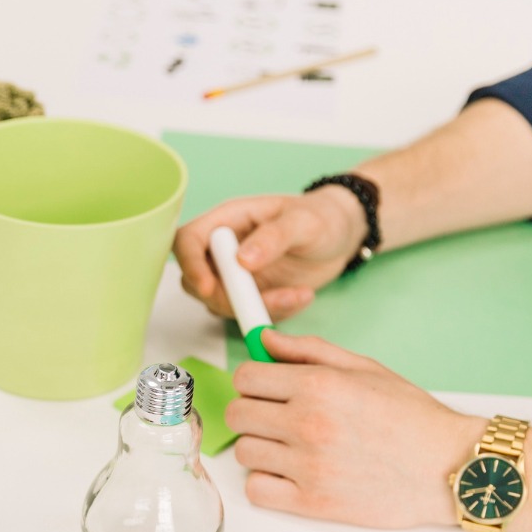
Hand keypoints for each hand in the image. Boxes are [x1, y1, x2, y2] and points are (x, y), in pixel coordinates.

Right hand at [173, 187, 366, 321]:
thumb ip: (273, 237)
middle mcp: (223, 250)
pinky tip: (301, 297)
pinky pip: (247, 315)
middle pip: (195, 279)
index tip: (209, 288)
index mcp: (227, 221)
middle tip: (261, 300)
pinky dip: (272, 315)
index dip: (190, 265)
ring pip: (220, 303)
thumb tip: (242, 260)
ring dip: (255, 309)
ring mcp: (234, 276)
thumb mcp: (304, 221)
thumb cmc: (322, 217)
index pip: (187, 240)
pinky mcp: (249, 296)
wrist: (343, 237)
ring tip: (298, 295)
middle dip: (224, 297)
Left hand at [226, 330, 484, 528]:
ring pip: (244, 452)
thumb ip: (309, 351)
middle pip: (238, 415)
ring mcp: (309, 465)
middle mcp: (309, 423)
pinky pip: (256, 490)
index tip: (266, 389)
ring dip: (261, 448)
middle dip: (253, 413)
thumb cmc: (411, 418)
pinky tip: (290, 474)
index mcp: (319, 385)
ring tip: (292, 448)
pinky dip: (266, 483)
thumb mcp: (364, 369)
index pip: (246, 377)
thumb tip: (264, 341)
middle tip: (278, 418)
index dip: (253, 382)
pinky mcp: (312, 502)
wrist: (449, 467)